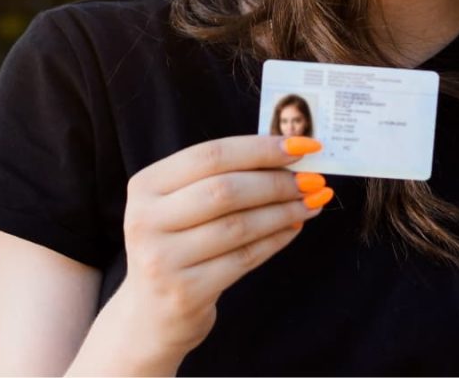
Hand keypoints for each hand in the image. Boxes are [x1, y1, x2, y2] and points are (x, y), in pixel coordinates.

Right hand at [105, 134, 334, 353]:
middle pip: (225, 190)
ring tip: (312, 202)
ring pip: (239, 226)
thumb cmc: (176, 247)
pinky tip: (294, 228)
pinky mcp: (186, 291)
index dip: (261, 148)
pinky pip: (244, 258)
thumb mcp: (180, 206)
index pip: (210, 155)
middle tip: (313, 179)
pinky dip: (276, 240)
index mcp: (145, 186)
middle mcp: (146, 220)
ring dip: (284, 211)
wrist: (151, 313)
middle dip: (277, 182)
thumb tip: (287, 156)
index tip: (304, 145)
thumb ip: (220, 178)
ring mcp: (163, 259)